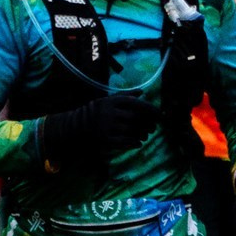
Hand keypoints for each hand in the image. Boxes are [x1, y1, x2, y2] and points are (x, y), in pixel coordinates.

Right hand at [36, 94, 156, 166]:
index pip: (136, 104)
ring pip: (131, 130)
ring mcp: (106, 127)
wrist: (76, 126)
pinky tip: (138, 143)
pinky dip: (133, 143)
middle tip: (153, 127)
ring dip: (142, 134)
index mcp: (111, 101)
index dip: (150, 109)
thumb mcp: (108, 100)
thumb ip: (125, 96)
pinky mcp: (104, 139)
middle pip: (135, 118)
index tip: (160, 114)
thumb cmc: (95, 111)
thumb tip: (142, 92)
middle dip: (147, 123)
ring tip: (146, 135)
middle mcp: (109, 113)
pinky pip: (124, 142)